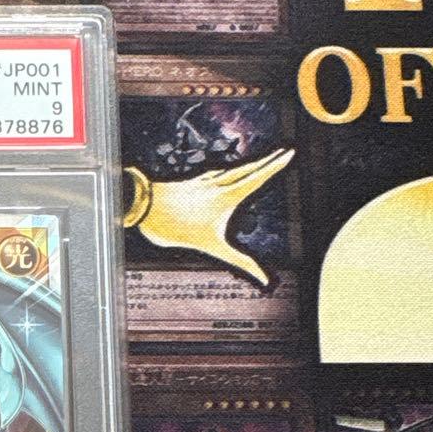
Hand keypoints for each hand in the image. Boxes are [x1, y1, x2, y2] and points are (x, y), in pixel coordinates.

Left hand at [133, 148, 295, 286]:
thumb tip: (264, 279)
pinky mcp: (190, 183)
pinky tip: (223, 173)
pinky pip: (214, 174)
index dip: (275, 164)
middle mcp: (217, 184)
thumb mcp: (210, 247)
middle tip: (284, 152)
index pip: (257, 177)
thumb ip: (239, 261)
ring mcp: (203, 181)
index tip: (290, 152)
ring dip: (248, 165)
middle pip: (248, 169)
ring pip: (231, 170)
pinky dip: (226, 172)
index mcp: (226, 196)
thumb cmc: (173, 227)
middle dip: (267, 161)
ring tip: (261, 162)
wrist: (142, 208)